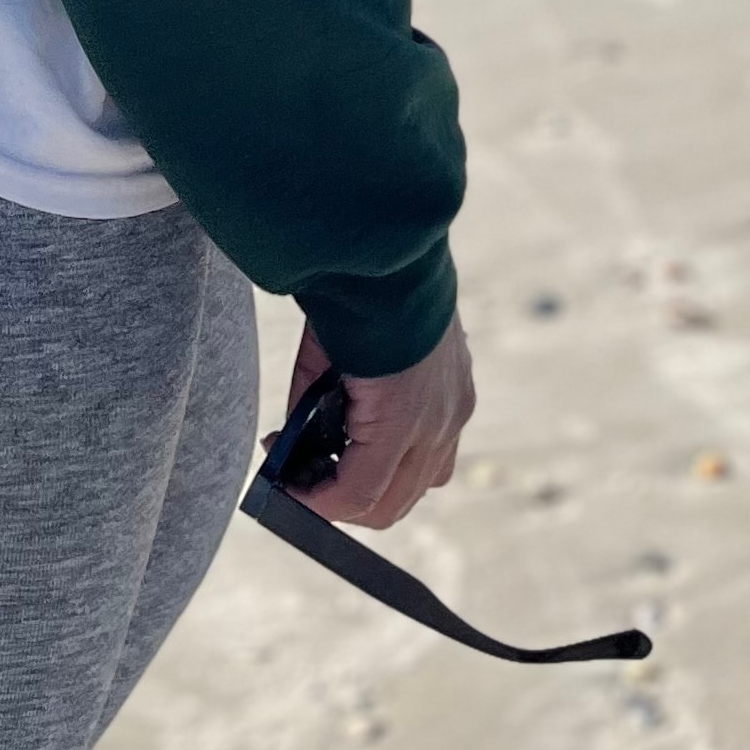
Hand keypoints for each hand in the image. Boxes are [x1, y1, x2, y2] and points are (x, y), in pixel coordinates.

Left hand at [283, 314, 475, 530]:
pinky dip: (405, 461)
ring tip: (339, 461)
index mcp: (399, 416)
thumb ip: (307, 409)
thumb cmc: (352, 296)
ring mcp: (455, 413)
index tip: (285, 492)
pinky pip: (437, 456)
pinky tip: (374, 436)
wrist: (396, 244)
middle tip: (305, 481)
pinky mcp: (463, 397)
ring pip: (417, 487)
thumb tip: (291, 445)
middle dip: (341, 502)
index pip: (358, 494)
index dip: (317, 504)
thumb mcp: (317, 356)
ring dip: (377, 487)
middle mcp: (436, 424)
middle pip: (388, 506)